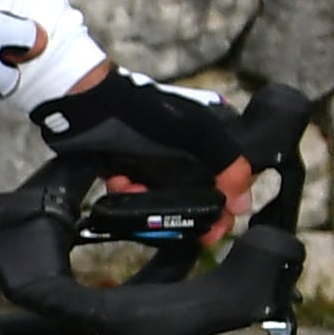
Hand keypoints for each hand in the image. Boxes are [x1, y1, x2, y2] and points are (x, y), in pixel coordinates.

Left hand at [34, 66, 261, 240]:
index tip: (215, 228)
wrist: (90, 106)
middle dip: (184, 212)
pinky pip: (134, 195)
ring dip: (153, 204)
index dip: (225, 206)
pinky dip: (128, 192)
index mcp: (210, 139)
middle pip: (196, 197)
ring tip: (137, 188)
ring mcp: (157, 162)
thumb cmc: (146, 111)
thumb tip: (243, 205)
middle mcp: (187, 152)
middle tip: (177, 226)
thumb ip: (227, 163)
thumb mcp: (198, 132)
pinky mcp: (129, 171)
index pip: (230, 180)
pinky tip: (120, 181)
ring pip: (164, 201)